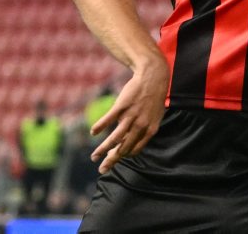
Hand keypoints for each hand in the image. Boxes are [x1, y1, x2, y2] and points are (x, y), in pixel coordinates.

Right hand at [90, 59, 168, 173]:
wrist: (153, 77)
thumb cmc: (153, 98)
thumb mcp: (154, 117)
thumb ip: (144, 130)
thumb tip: (130, 140)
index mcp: (150, 130)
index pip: (134, 150)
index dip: (123, 156)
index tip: (114, 158)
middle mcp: (140, 126)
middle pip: (123, 148)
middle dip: (111, 160)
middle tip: (102, 169)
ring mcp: (130, 116)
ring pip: (115, 138)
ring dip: (103, 149)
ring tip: (94, 157)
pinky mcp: (122, 106)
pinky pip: (108, 119)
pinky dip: (100, 126)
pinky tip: (93, 132)